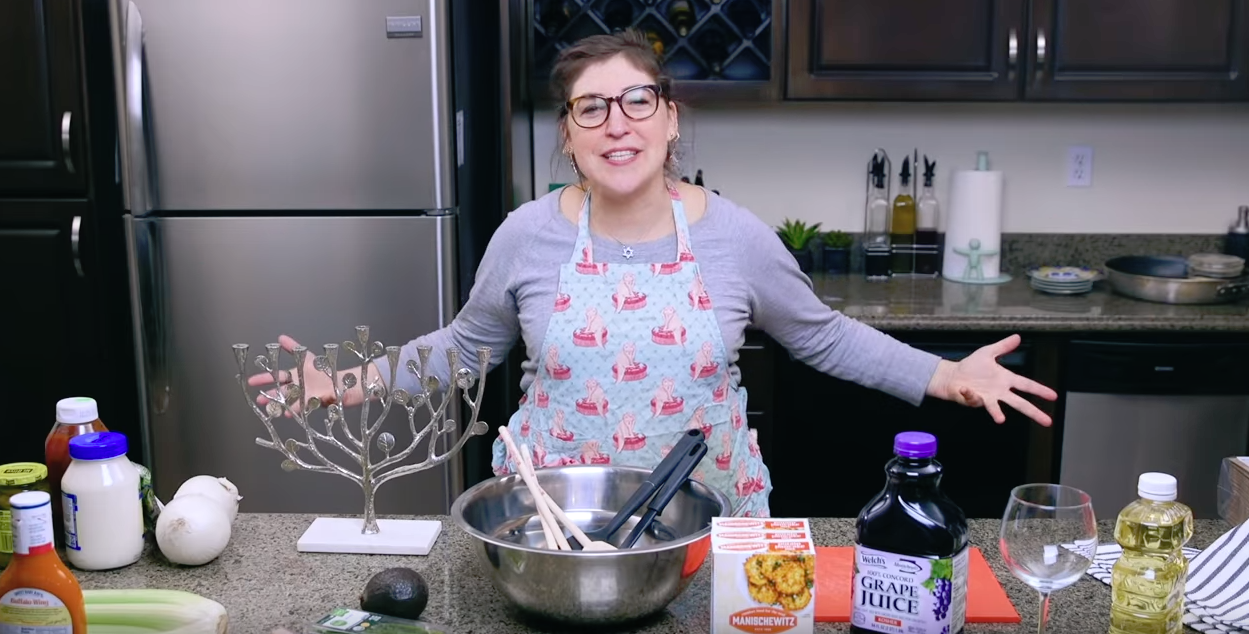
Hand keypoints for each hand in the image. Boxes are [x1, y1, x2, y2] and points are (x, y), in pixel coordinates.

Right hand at [245, 334, 373, 413]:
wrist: (342, 380)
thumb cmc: (325, 370)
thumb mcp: (307, 357)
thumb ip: (293, 348)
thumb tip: (280, 337)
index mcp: (294, 376)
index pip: (276, 377)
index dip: (263, 379)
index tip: (251, 381)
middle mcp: (297, 387)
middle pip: (280, 391)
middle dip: (269, 395)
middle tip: (259, 400)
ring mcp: (304, 396)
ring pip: (289, 401)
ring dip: (280, 404)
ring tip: (271, 408)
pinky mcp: (313, 402)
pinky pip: (303, 406)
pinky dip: (295, 409)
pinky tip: (288, 412)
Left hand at [926, 334, 1056, 425]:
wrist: (952, 375)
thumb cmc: (971, 366)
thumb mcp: (988, 353)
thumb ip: (1003, 347)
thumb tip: (1017, 337)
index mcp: (1005, 380)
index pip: (1026, 385)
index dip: (1040, 390)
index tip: (1053, 396)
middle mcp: (1000, 392)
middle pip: (1020, 403)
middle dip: (1034, 412)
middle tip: (1047, 421)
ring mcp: (987, 398)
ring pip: (997, 409)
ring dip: (997, 413)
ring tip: (1001, 420)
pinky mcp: (974, 401)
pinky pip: (974, 399)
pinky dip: (970, 394)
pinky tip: (966, 389)